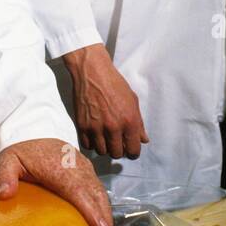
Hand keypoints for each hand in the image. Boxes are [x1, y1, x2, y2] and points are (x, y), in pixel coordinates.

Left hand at [0, 138, 113, 225]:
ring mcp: (82, 166)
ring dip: (106, 211)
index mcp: (58, 168)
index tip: (100, 225)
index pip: (78, 190)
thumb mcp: (7, 160)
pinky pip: (98, 186)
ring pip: (100, 190)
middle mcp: (75, 167)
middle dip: (104, 217)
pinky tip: (102, 217)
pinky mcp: (84, 167)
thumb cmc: (20, 147)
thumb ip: (5, 177)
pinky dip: (102, 202)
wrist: (32, 126)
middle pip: (95, 193)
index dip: (90, 208)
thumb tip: (4, 195)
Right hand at [61, 43, 147, 159]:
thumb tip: (144, 139)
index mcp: (129, 121)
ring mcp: (96, 128)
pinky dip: (92, 143)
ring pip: (101, 151)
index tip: (130, 149)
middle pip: (116, 153)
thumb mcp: (132, 101)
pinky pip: (87, 145)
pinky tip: (95, 135)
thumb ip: (139, 123)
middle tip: (117, 142)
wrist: (92, 72)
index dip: (133, 152)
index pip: (133, 150)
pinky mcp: (82, 125)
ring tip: (105, 137)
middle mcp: (113, 127)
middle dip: (118, 150)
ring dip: (105, 147)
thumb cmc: (114, 83)